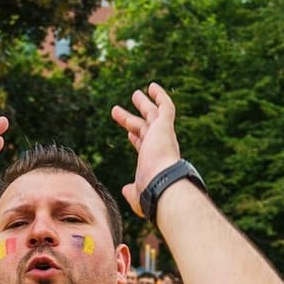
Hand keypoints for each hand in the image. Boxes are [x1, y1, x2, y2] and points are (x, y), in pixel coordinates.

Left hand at [109, 83, 181, 215]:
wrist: (163, 187)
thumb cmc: (152, 196)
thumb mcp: (138, 196)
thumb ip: (132, 193)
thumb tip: (125, 189)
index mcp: (154, 161)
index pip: (144, 146)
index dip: (136, 139)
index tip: (129, 134)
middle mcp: (160, 146)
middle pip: (144, 129)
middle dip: (131, 120)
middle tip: (117, 111)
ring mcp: (163, 135)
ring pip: (152, 115)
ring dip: (143, 104)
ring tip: (135, 94)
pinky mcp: (165, 126)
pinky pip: (165, 107)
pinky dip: (160, 96)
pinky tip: (152, 87)